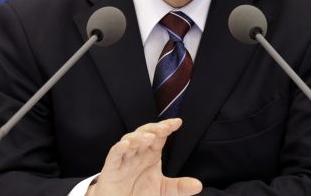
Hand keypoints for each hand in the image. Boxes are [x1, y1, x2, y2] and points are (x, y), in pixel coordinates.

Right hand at [86, 118, 201, 195]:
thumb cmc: (139, 193)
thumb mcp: (163, 191)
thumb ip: (179, 187)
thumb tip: (198, 185)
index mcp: (150, 154)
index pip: (159, 136)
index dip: (167, 127)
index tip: (178, 122)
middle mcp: (138, 153)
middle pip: (144, 133)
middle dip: (154, 128)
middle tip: (165, 128)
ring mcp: (124, 159)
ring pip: (129, 140)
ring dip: (139, 137)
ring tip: (149, 138)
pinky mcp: (111, 168)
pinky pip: (114, 154)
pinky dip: (119, 148)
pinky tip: (126, 144)